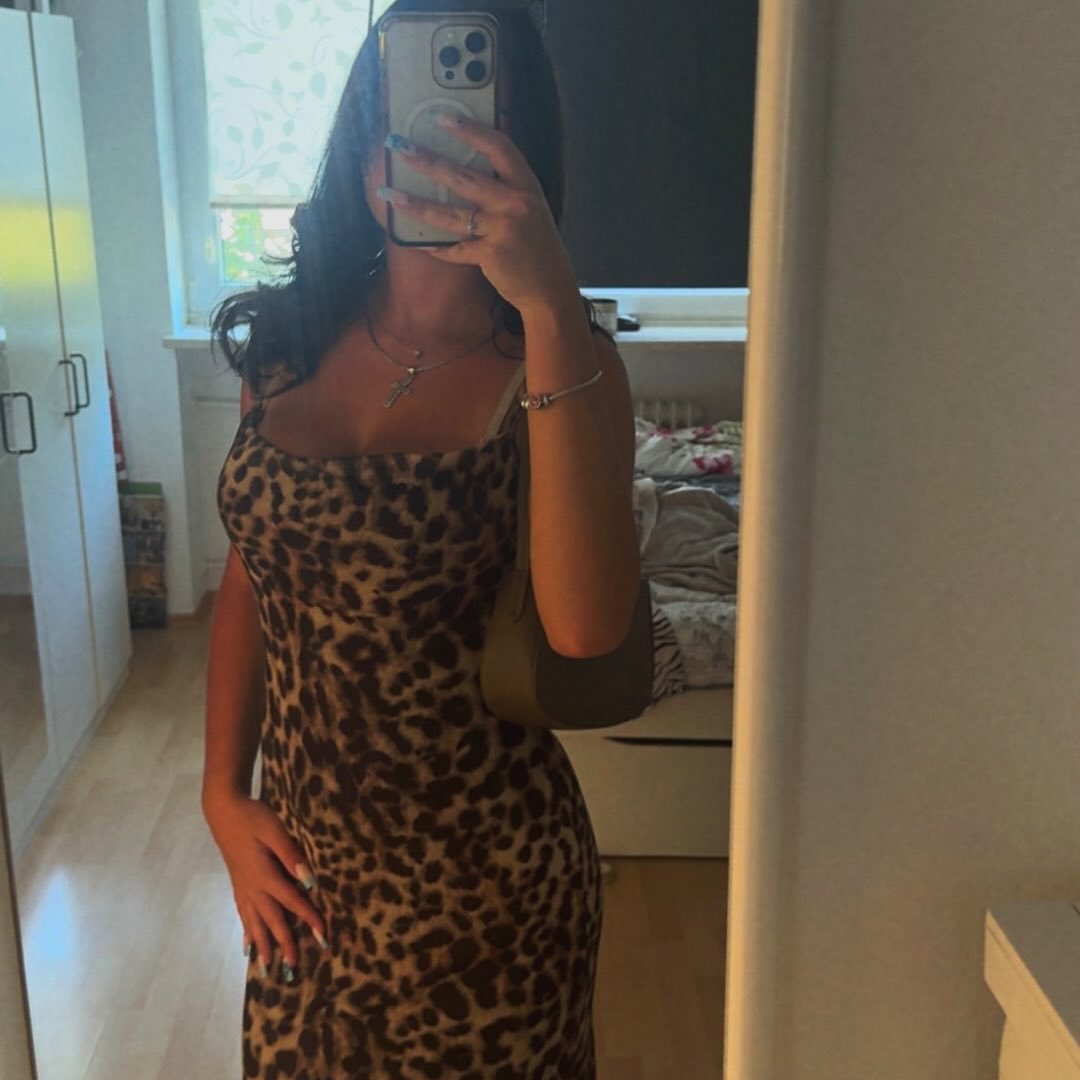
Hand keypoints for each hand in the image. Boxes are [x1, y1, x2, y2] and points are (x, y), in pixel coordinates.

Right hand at [203, 792, 327, 980]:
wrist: (224, 811)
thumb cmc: (252, 817)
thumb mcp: (275, 830)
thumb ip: (291, 855)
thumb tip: (308, 878)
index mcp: (265, 875)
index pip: (292, 901)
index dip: (309, 918)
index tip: (323, 936)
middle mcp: (253, 887)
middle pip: (272, 920)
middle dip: (284, 943)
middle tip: (293, 968)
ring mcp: (243, 887)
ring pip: (255, 922)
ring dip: (262, 945)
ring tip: (266, 968)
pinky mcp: (238, 884)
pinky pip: (243, 914)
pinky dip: (247, 932)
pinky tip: (248, 946)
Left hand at [379, 114, 580, 315]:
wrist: (550, 287)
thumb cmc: (534, 245)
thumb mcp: (529, 208)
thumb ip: (504, 188)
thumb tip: (460, 169)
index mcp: (526, 185)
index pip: (498, 147)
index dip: (470, 129)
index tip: (441, 117)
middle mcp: (515, 203)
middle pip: (464, 177)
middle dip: (427, 160)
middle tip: (399, 147)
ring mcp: (503, 230)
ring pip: (450, 214)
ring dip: (416, 204)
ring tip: (389, 193)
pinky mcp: (491, 255)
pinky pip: (454, 249)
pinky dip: (436, 247)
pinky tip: (417, 242)